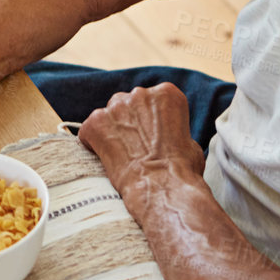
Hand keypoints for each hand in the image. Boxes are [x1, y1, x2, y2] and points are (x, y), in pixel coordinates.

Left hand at [77, 84, 204, 210]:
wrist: (161, 186)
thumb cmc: (181, 170)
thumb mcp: (190, 143)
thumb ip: (174, 130)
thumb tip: (169, 138)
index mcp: (167, 94)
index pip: (153, 99)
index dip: (150, 119)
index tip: (151, 135)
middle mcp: (140, 93)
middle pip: (128, 104)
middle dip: (129, 122)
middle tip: (135, 146)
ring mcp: (116, 106)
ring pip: (108, 115)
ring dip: (112, 131)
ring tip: (121, 154)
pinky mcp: (95, 122)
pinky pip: (89, 130)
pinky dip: (94, 143)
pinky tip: (106, 158)